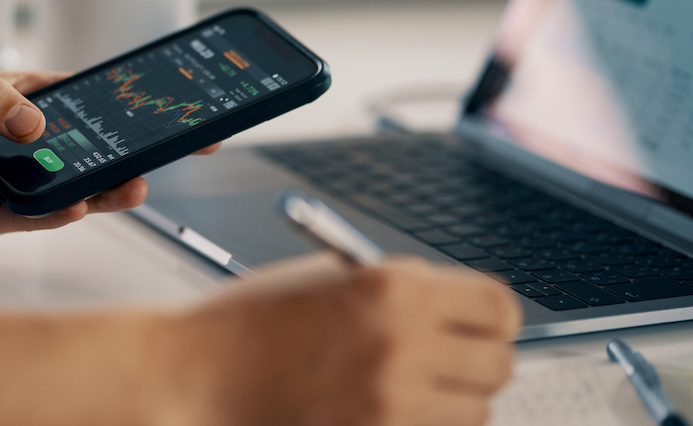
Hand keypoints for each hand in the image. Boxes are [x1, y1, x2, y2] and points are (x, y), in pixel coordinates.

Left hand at [0, 64, 219, 239]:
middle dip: (136, 147)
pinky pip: (37, 216)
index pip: (88, 97)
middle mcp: (25, 140)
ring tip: (133, 184)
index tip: (175, 104)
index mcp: (21, 97)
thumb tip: (35, 124)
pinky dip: (60, 213)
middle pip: (93, 144)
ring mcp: (13, 179)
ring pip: (74, 184)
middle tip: (178, 148)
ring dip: (106, 186)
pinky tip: (79, 205)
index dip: (132, 100)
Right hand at [165, 253, 520, 425]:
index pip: (499, 308)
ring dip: (452, 404)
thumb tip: (457, 312)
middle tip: (447, 361)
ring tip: (408, 391)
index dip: (492, 318)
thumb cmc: (247, 322)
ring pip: (475, 414)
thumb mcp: (326, 280)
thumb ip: (397, 292)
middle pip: (498, 365)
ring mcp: (390, 403)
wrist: (194, 374)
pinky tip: (386, 411)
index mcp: (393, 288)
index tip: (478, 325)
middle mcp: (402, 344)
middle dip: (475, 362)